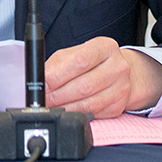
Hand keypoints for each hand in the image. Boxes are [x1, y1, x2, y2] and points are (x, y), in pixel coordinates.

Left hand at [44, 36, 161, 118]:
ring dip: (65, 107)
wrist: (119, 72)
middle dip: (58, 95)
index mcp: (105, 47)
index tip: (43, 83)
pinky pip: (93, 114)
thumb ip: (58, 64)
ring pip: (88, 104)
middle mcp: (117, 67)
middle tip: (44, 99)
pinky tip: (66, 110)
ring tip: (52, 106)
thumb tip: (41, 79)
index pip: (80, 61)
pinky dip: (76, 114)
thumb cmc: (92, 61)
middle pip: (84, 86)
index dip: (58, 75)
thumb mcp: (75, 53)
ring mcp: (121, 88)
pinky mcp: (118, 106)